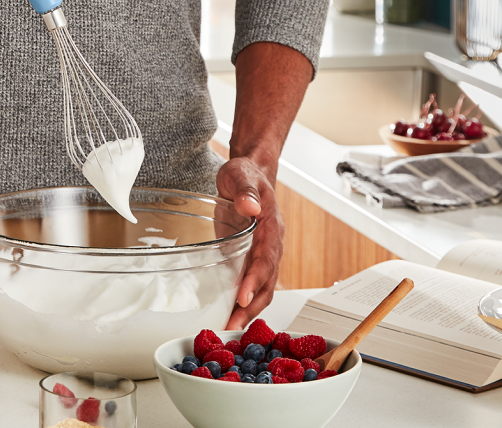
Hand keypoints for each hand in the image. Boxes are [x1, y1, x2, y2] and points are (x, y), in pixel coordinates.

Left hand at [216, 155, 283, 330]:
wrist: (249, 174)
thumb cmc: (245, 175)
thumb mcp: (241, 176)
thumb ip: (246, 190)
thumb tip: (251, 206)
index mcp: (272, 227)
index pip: (266, 258)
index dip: (256, 279)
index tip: (242, 296)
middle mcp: (272, 245)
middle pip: (268, 281)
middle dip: (252, 305)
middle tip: (234, 323)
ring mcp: (264, 253)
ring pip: (262, 288)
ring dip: (249, 309)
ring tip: (230, 326)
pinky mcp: (251, 258)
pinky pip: (252, 284)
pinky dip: (243, 301)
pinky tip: (229, 314)